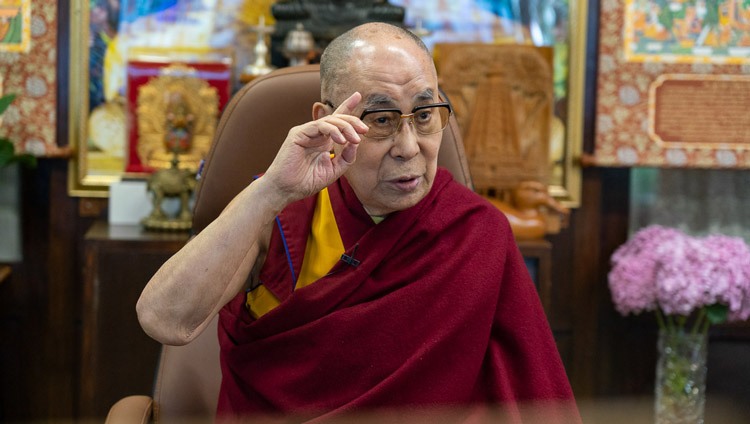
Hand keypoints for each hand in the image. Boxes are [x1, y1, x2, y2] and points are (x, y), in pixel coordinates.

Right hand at [261, 92, 369, 206]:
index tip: (358, 95)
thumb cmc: (306, 181)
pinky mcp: (298, 134)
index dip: (347, 106)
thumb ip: (346, 157)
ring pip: (330, 120)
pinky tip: (341, 140)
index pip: (337, 120)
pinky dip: (332, 130)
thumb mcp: (333, 170)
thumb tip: (356, 142)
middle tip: (364, 130)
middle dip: (353, 121)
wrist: (286, 190)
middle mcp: (315, 134)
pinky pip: (319, 126)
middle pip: (337, 118)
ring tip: (355, 139)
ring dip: (346, 127)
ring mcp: (306, 132)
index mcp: (323, 141)